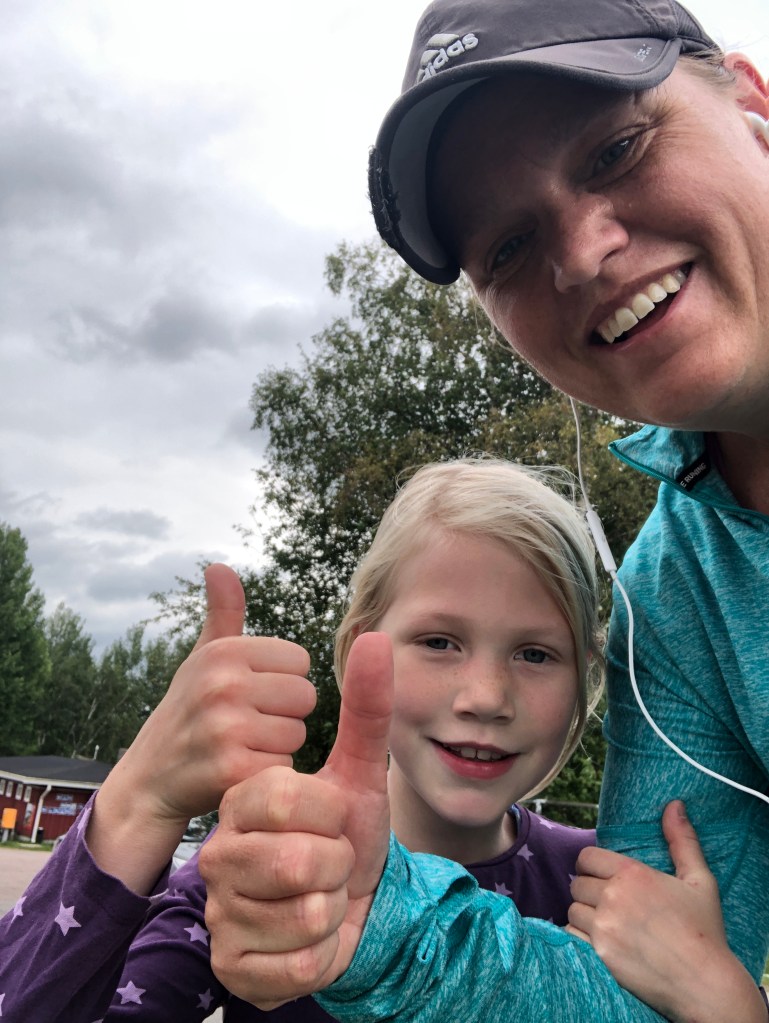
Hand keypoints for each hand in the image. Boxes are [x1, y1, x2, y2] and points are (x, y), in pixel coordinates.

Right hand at [89, 563, 316, 891]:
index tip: (251, 696)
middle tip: (247, 727)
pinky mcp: (231, 769)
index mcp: (223, 652)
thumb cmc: (188, 713)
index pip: (300, 661)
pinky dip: (267, 774)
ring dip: (276, 747)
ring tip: (241, 748)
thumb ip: (223, 615)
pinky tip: (239, 773)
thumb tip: (219, 566)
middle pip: (305, 697)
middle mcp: (222, 683)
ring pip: (298, 734)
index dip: (281, 682)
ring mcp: (225, 727)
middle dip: (284, 716)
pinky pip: (284, 767)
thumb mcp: (202, 660)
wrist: (147, 784)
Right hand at [200, 631, 392, 1008]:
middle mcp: (219, 851)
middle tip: (329, 860)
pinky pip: (302, 966)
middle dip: (339, 863)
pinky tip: (312, 940)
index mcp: (239, 797)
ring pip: (307, 915)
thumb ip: (365, 707)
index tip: (329, 817)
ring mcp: (220, 910)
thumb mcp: (359, 769)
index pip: (290, 795)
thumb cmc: (347, 831)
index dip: (334, 812)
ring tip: (320, 897)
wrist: (350, 905)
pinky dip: (326, 955)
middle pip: (301, 861)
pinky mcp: (231, 965)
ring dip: (335, 910)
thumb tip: (373, 636)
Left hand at [567, 800, 766, 1022]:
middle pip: (577, 884)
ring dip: (584, 915)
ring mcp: (603, 927)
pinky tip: (599, 943)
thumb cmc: (703, 931)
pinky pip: (570, 936)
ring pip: (572, 909)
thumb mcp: (699, 880)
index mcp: (632, 874)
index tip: (603, 877)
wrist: (704, 984)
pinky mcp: (598, 955)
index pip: (587, 857)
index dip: (592, 866)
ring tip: (606, 924)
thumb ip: (682, 840)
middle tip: (608, 904)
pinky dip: (579, 938)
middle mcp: (613, 897)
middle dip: (590, 891)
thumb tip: (674, 805)